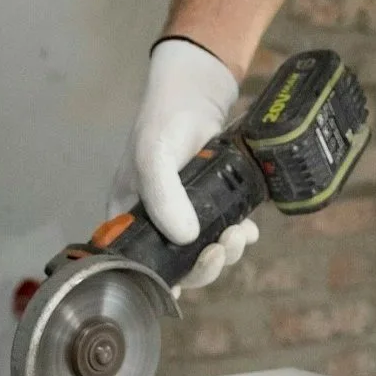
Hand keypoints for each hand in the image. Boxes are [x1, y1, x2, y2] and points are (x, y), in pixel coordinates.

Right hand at [107, 37, 259, 292]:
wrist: (197, 94)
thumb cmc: (163, 122)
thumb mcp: (153, 156)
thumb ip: (162, 195)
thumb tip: (187, 238)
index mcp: (128, 218)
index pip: (137, 265)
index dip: (161, 281)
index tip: (185, 280)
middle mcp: (155, 223)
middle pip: (178, 266)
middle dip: (204, 266)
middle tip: (222, 247)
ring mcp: (185, 215)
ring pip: (205, 253)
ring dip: (225, 252)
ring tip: (239, 233)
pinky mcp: (212, 205)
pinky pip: (225, 232)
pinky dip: (239, 236)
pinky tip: (247, 228)